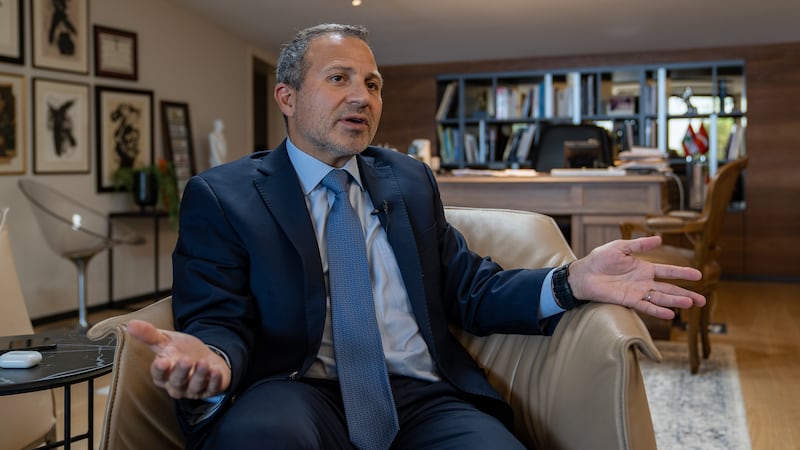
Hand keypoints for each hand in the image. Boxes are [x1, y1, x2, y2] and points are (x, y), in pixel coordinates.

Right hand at [126, 319, 230, 399]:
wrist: (204, 358)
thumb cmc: (181, 351)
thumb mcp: (166, 341)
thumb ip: (149, 335)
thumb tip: (130, 324)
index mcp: (164, 374)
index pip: (159, 374)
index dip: (160, 370)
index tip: (162, 361)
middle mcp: (177, 385)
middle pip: (177, 382)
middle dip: (181, 372)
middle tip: (185, 360)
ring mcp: (194, 389)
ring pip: (195, 386)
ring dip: (199, 375)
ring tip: (203, 363)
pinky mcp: (210, 388)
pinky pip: (213, 388)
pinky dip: (214, 380)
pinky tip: (215, 371)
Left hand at [567, 235, 705, 318]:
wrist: (583, 274)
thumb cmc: (600, 259)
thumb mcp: (621, 247)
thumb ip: (640, 245)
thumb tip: (660, 239)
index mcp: (644, 268)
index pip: (668, 271)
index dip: (683, 273)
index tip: (699, 275)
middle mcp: (644, 282)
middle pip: (669, 289)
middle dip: (686, 294)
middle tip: (702, 300)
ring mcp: (637, 292)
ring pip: (661, 298)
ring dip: (676, 301)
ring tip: (691, 304)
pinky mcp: (628, 300)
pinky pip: (646, 306)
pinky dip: (658, 310)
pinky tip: (670, 314)